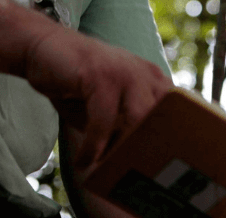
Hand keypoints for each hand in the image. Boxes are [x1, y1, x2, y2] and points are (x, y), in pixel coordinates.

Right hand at [23, 26, 171, 169]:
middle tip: (132, 176)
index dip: (176, 139)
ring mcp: (124, 70)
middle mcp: (145, 73)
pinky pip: (103, 118)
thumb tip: (136, 167)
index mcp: (152, 79)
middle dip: (151, 150)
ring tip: (106, 170)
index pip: (179, 111)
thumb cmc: (78, 85)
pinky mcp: (100, 74)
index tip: (167, 168)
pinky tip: (84, 160)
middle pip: (164, 119)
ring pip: (139, 118)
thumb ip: (123, 129)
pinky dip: (93, 146)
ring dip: (123, 150)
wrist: (45, 49)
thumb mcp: (107, 110)